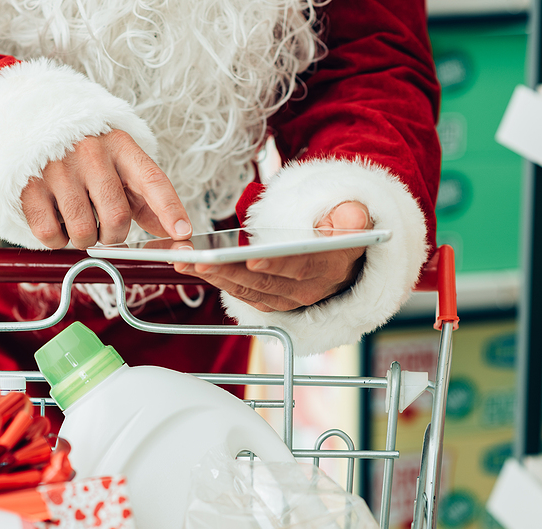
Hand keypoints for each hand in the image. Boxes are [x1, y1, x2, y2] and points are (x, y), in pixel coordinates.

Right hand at [20, 129, 191, 248]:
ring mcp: (57, 167)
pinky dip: (57, 239)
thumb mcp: (120, 166)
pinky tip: (56, 219)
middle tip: (105, 229)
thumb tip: (175, 234)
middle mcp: (90, 152)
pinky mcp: (28, 185)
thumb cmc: (86, 156)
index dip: (170, 209)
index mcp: (120, 145)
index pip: (152, 179)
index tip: (183, 232)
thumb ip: (147, 200)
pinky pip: (50, 235)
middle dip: (114, 236)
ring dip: (85, 239)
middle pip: (117, 218)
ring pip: (83, 233)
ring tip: (79, 219)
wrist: (32, 124)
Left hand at [174, 201, 370, 311]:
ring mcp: (285, 299)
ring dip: (214, 278)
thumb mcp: (356, 219)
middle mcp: (305, 291)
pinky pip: (240, 293)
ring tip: (185, 261)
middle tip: (200, 260)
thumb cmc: (344, 234)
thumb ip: (352, 217)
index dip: (275, 265)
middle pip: (263, 283)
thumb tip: (351, 218)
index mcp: (327, 269)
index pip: (298, 269)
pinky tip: (192, 266)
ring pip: (246, 291)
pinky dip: (216, 281)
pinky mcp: (268, 299)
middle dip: (229, 272)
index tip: (250, 258)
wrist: (343, 261)